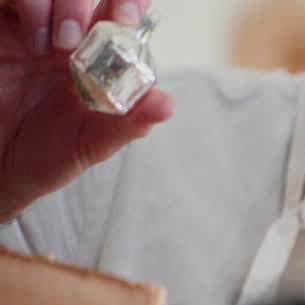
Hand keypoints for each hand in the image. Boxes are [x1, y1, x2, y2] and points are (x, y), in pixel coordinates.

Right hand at [0, 0, 174, 220]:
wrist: (1, 168)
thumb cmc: (48, 153)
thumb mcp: (92, 142)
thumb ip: (130, 123)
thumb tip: (168, 105)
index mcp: (98, 56)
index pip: (120, 11)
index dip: (129, 3)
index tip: (126, 17)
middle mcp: (65, 33)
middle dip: (90, 0)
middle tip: (92, 29)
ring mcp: (28, 26)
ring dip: (62, 4)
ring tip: (58, 46)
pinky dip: (26, 4)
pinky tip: (34, 41)